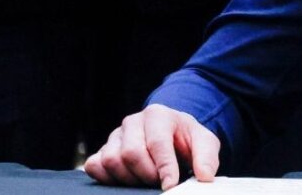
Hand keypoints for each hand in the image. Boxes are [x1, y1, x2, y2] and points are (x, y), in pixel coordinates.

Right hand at [84, 104, 220, 190]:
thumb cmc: (186, 139)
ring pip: (111, 161)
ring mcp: (115, 135)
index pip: (157, 143)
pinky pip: (94, 165)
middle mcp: (133, 122)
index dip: (164, 168)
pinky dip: (107, 178)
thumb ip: (207, 158)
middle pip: (130, 153)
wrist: (171, 134)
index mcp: (158, 115)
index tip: (170, 186)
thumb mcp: (204, 143)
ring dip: (129, 179)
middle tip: (159, 183)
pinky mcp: (103, 148)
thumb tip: (205, 177)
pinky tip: (127, 180)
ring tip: (145, 181)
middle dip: (147, 175)